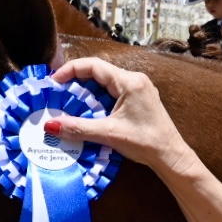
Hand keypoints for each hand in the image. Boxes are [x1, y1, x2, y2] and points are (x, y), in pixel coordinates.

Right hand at [49, 58, 195, 176]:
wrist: (171, 156)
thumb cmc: (146, 142)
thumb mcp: (109, 134)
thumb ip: (78, 128)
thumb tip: (50, 125)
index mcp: (129, 82)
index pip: (93, 65)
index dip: (70, 70)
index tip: (53, 81)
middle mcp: (135, 80)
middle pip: (98, 72)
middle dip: (76, 81)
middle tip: (56, 93)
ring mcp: (138, 89)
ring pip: (105, 83)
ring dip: (86, 92)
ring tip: (67, 102)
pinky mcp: (139, 100)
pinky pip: (113, 93)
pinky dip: (98, 100)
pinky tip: (86, 111)